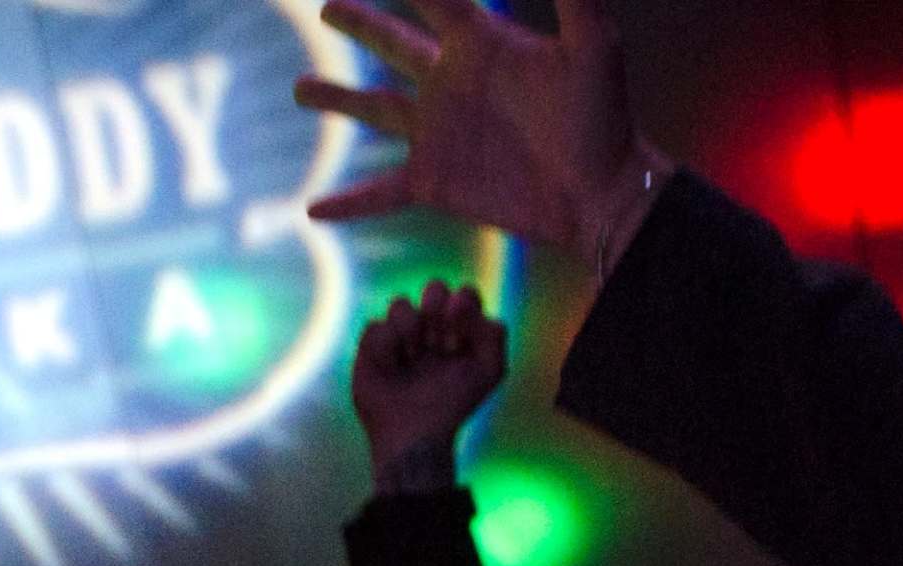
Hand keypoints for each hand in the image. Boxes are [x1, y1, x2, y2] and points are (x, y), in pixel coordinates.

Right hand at [298, 0, 650, 256]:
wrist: (600, 196)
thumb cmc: (602, 118)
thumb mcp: (592, 47)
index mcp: (481, 44)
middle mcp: (452, 83)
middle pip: (393, 44)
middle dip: (361, 24)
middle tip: (329, 8)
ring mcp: (438, 134)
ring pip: (374, 110)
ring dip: (337, 100)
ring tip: (299, 87)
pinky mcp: (433, 183)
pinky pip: (380, 193)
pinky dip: (347, 202)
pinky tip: (313, 208)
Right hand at [351, 278, 508, 488]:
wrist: (415, 436)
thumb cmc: (453, 405)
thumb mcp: (490, 371)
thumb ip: (494, 334)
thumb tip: (461, 303)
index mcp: (459, 328)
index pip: (464, 295)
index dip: (462, 312)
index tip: (458, 344)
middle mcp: (429, 326)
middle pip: (434, 288)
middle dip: (436, 315)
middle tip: (438, 348)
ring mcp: (399, 335)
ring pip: (401, 304)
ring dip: (409, 334)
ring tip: (411, 362)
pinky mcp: (371, 346)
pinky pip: (375, 326)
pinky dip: (385, 350)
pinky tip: (391, 371)